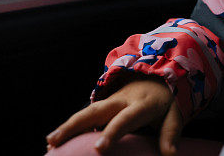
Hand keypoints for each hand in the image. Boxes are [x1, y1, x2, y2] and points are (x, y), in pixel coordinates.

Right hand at [46, 73, 182, 155]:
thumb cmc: (165, 101)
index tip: (98, 148)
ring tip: (49, 143)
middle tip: (55, 142)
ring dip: (67, 126)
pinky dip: (70, 127)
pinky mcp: (103, 105)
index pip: (124, 119)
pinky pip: (86, 116)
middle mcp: (121, 100)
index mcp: (140, 104)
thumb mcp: (174, 114)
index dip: (112, 132)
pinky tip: (56, 141)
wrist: (157, 76)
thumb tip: (171, 155)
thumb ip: (170, 133)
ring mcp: (109, 101)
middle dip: (74, 126)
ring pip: (86, 112)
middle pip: (95, 112)